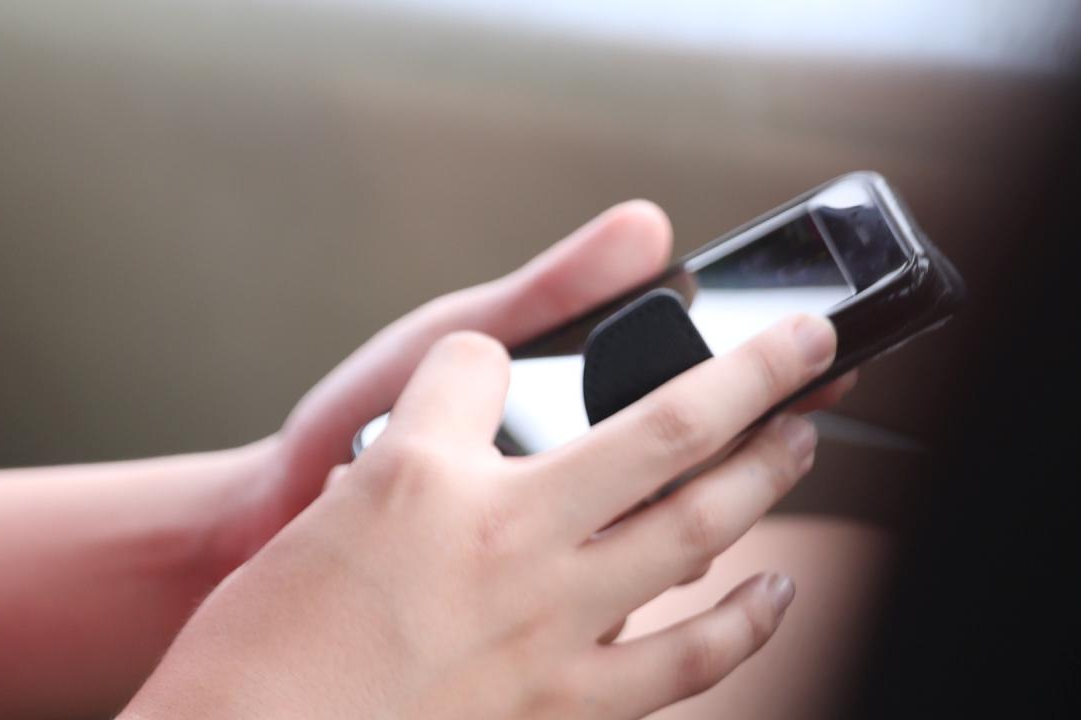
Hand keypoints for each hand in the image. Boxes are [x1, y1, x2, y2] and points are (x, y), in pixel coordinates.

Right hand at [124, 311, 839, 718]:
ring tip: (801, 437)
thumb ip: (423, 435)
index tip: (500, 359)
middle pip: (662, 425)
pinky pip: (686, 660)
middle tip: (808, 342)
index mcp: (424, 474)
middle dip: (756, 371)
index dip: (488, 356)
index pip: (479, 363)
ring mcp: (548, 622)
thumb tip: (480, 393)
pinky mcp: (566, 700)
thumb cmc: (272, 639)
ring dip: (767, 475)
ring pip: (696, 530)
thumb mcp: (329, 508)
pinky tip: (775, 591)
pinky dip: (744, 623)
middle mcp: (503, 537)